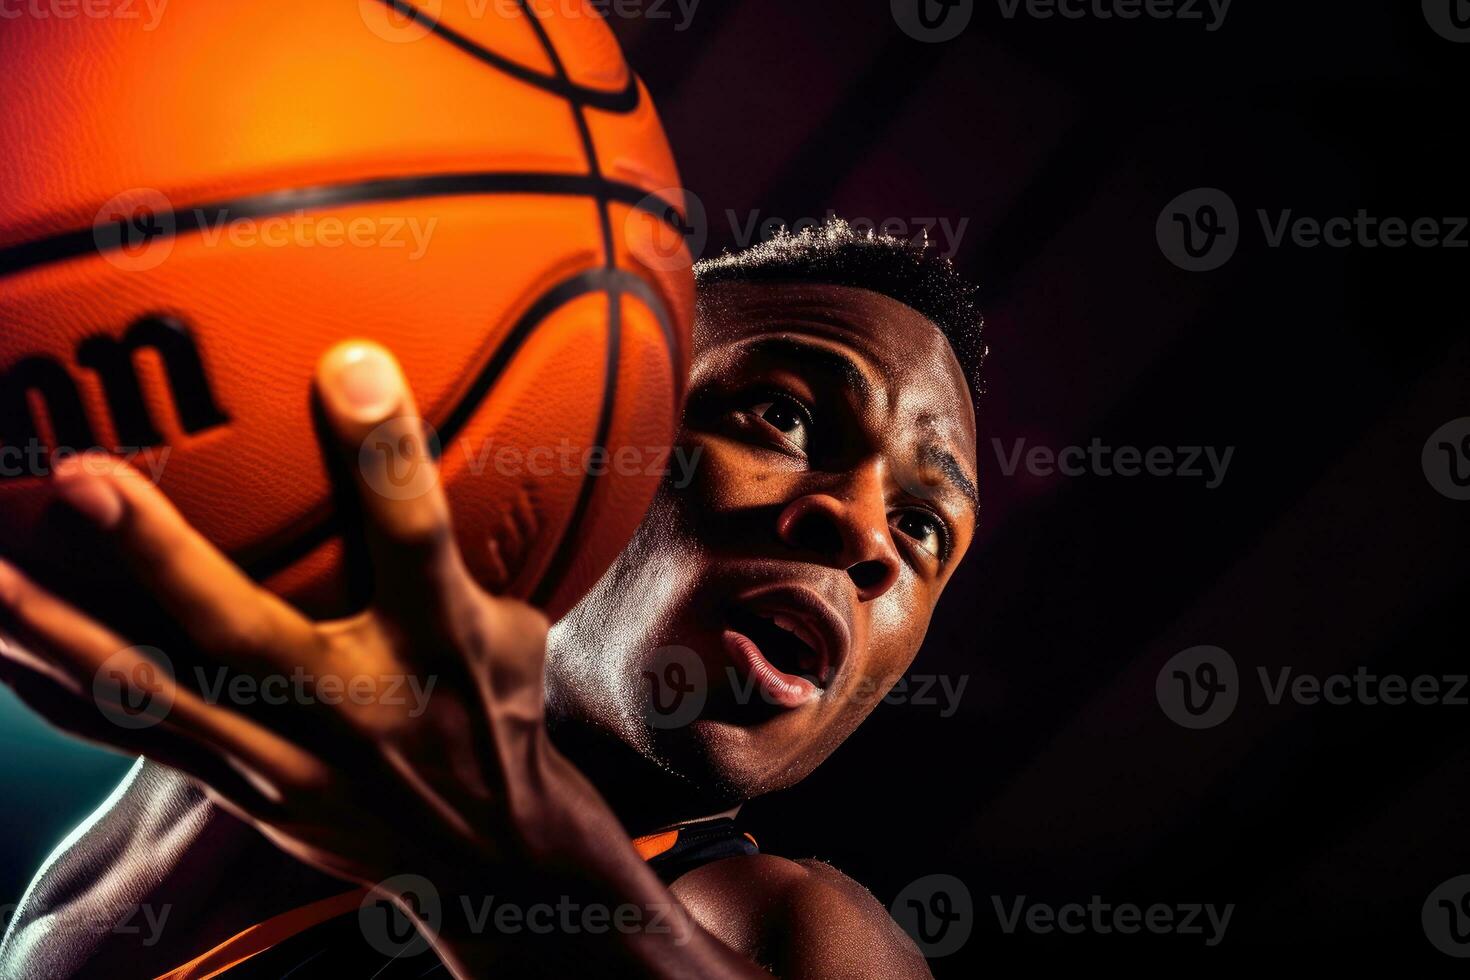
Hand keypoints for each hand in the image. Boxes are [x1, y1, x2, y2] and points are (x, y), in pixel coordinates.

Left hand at [0, 342, 631, 971]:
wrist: (492, 859)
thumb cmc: (499, 717)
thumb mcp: (515, 625)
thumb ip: (459, 545)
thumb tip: (408, 438)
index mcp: (444, 644)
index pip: (416, 536)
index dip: (384, 452)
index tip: (348, 362)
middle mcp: (357, 704)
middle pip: (240, 628)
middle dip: (157, 555)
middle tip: (80, 479)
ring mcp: (289, 759)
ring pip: (152, 697)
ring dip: (58, 635)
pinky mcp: (243, 793)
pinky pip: (133, 740)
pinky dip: (55, 693)